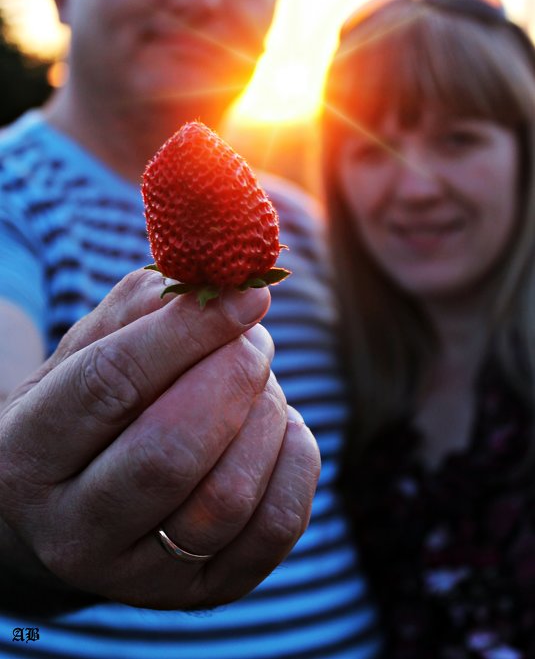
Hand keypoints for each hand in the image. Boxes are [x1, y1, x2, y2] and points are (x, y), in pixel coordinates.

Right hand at [0, 270, 319, 609]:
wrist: (79, 503)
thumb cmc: (89, 411)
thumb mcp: (89, 351)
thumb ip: (144, 309)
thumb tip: (226, 286)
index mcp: (29, 453)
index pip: (109, 383)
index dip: (187, 332)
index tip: (246, 296)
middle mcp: (72, 529)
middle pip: (170, 452)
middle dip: (233, 378)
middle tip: (256, 340)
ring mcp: (138, 575)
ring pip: (227, 497)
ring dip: (265, 418)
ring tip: (259, 385)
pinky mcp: (201, 592)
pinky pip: (275, 527)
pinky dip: (296, 461)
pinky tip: (279, 428)